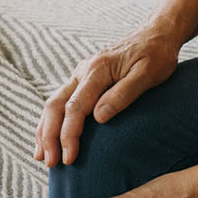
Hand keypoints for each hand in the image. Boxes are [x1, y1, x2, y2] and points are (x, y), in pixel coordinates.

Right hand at [36, 26, 182, 166]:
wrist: (157, 34)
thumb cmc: (157, 55)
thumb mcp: (148, 75)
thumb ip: (123, 95)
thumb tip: (99, 117)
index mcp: (97, 70)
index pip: (75, 107)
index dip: (69, 135)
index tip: (69, 158)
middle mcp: (83, 71)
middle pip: (56, 106)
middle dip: (49, 136)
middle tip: (49, 163)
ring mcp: (80, 74)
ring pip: (53, 103)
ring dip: (45, 130)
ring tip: (41, 156)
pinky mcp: (83, 79)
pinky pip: (60, 100)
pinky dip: (51, 120)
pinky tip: (49, 136)